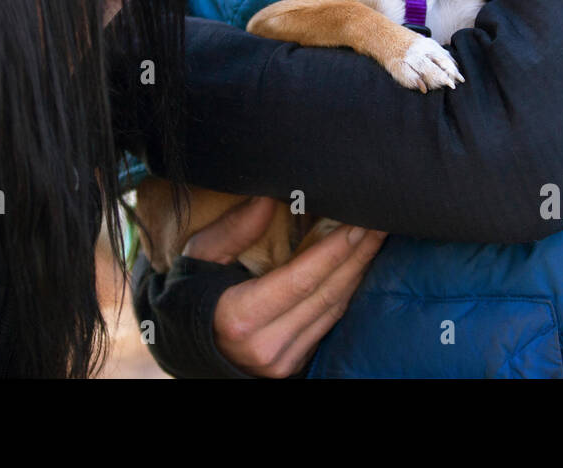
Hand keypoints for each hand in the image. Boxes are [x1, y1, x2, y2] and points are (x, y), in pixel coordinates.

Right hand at [183, 196, 386, 377]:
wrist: (182, 343)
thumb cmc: (189, 292)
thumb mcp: (200, 255)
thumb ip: (236, 228)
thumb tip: (269, 197)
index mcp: (239, 317)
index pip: (301, 279)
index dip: (335, 251)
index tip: (359, 223)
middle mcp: (264, 346)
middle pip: (325, 295)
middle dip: (357, 257)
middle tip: (380, 223)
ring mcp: (281, 361)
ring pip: (333, 311)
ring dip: (358, 273)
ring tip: (375, 239)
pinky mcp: (292, 365)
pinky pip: (327, 324)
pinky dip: (344, 293)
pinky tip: (356, 267)